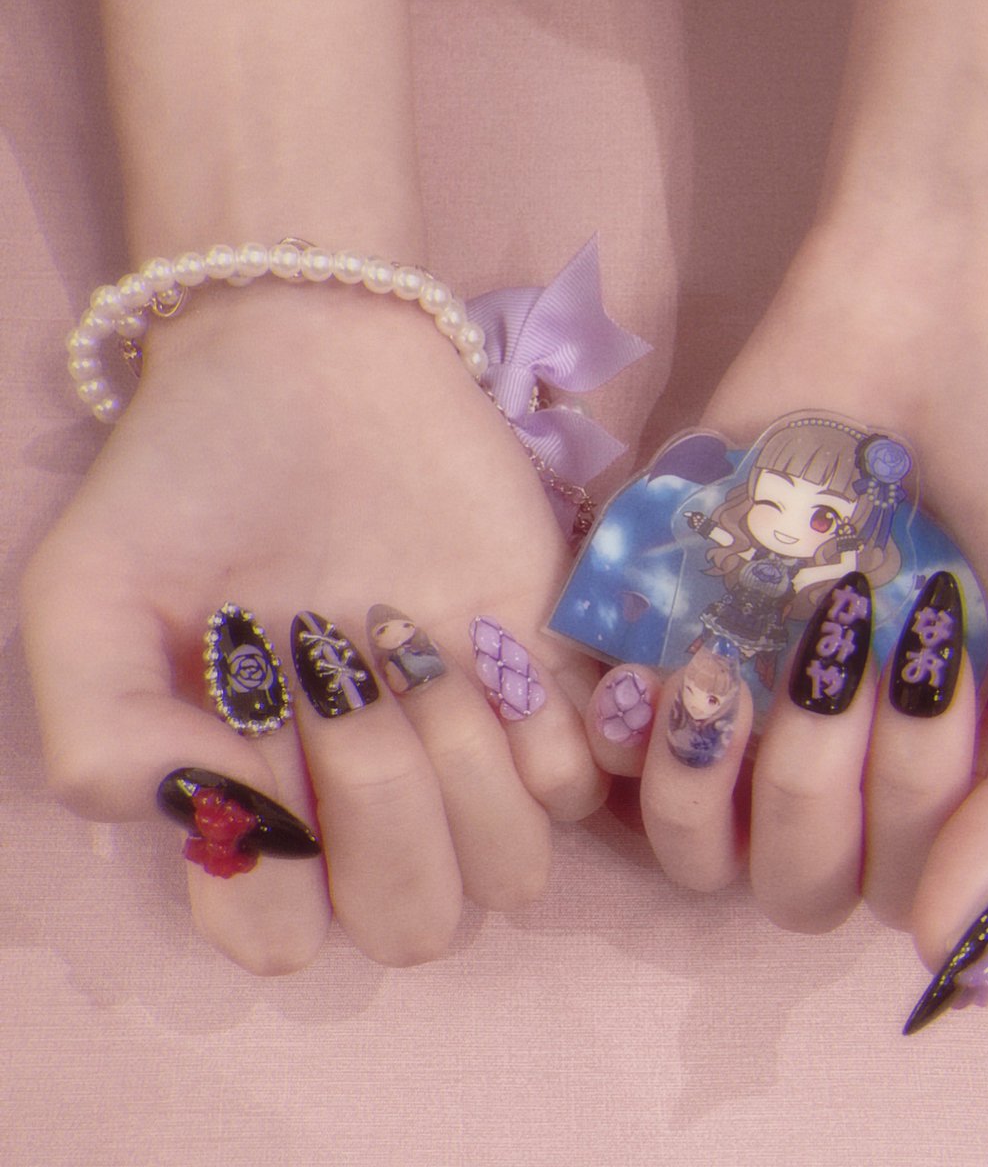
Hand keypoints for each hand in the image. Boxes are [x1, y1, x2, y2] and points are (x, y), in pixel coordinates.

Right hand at [21, 287, 607, 973]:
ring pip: (515, 870)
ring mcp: (467, 737)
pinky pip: (587, 780)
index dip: (279, 867)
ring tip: (426, 661)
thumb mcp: (90, 593)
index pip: (282, 937)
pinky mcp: (549, 673)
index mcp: (258, 789)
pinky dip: (553, 732)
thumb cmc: (194, 474)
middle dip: (389, 821)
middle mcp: (368, 787)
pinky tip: (496, 648)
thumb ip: (102, 734)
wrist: (314, 359)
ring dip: (473, 775)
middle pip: (416, 923)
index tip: (258, 743)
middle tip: (350, 687)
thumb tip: (221, 825)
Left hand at [585, 247, 987, 979]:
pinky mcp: (661, 631)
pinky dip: (629, 726)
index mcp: (947, 776)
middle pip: (791, 883)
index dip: (911, 815)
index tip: (937, 668)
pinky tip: (671, 657)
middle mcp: (839, 757)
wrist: (940, 305)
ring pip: (691, 845)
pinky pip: (610, 746)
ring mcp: (745, 698)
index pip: (899, 893)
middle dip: (818, 788)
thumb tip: (944, 950)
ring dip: (712, 780)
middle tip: (850, 645)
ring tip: (743, 663)